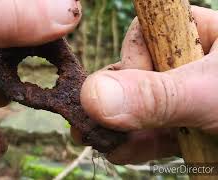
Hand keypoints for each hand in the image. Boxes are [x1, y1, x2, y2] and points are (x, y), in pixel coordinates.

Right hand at [77, 6, 217, 163]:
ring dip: (118, 127)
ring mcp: (183, 99)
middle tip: (94, 121)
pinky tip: (118, 150)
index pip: (147, 31)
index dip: (135, 56)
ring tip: (99, 140)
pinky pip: (148, 132)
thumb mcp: (214, 95)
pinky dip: (132, 144)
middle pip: (134, 74)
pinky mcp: (183, 129)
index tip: (136, 84)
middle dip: (117, 100)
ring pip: (137, 107)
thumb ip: (156, 95)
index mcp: (201, 34)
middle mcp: (187, 64)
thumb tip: (92, 95)